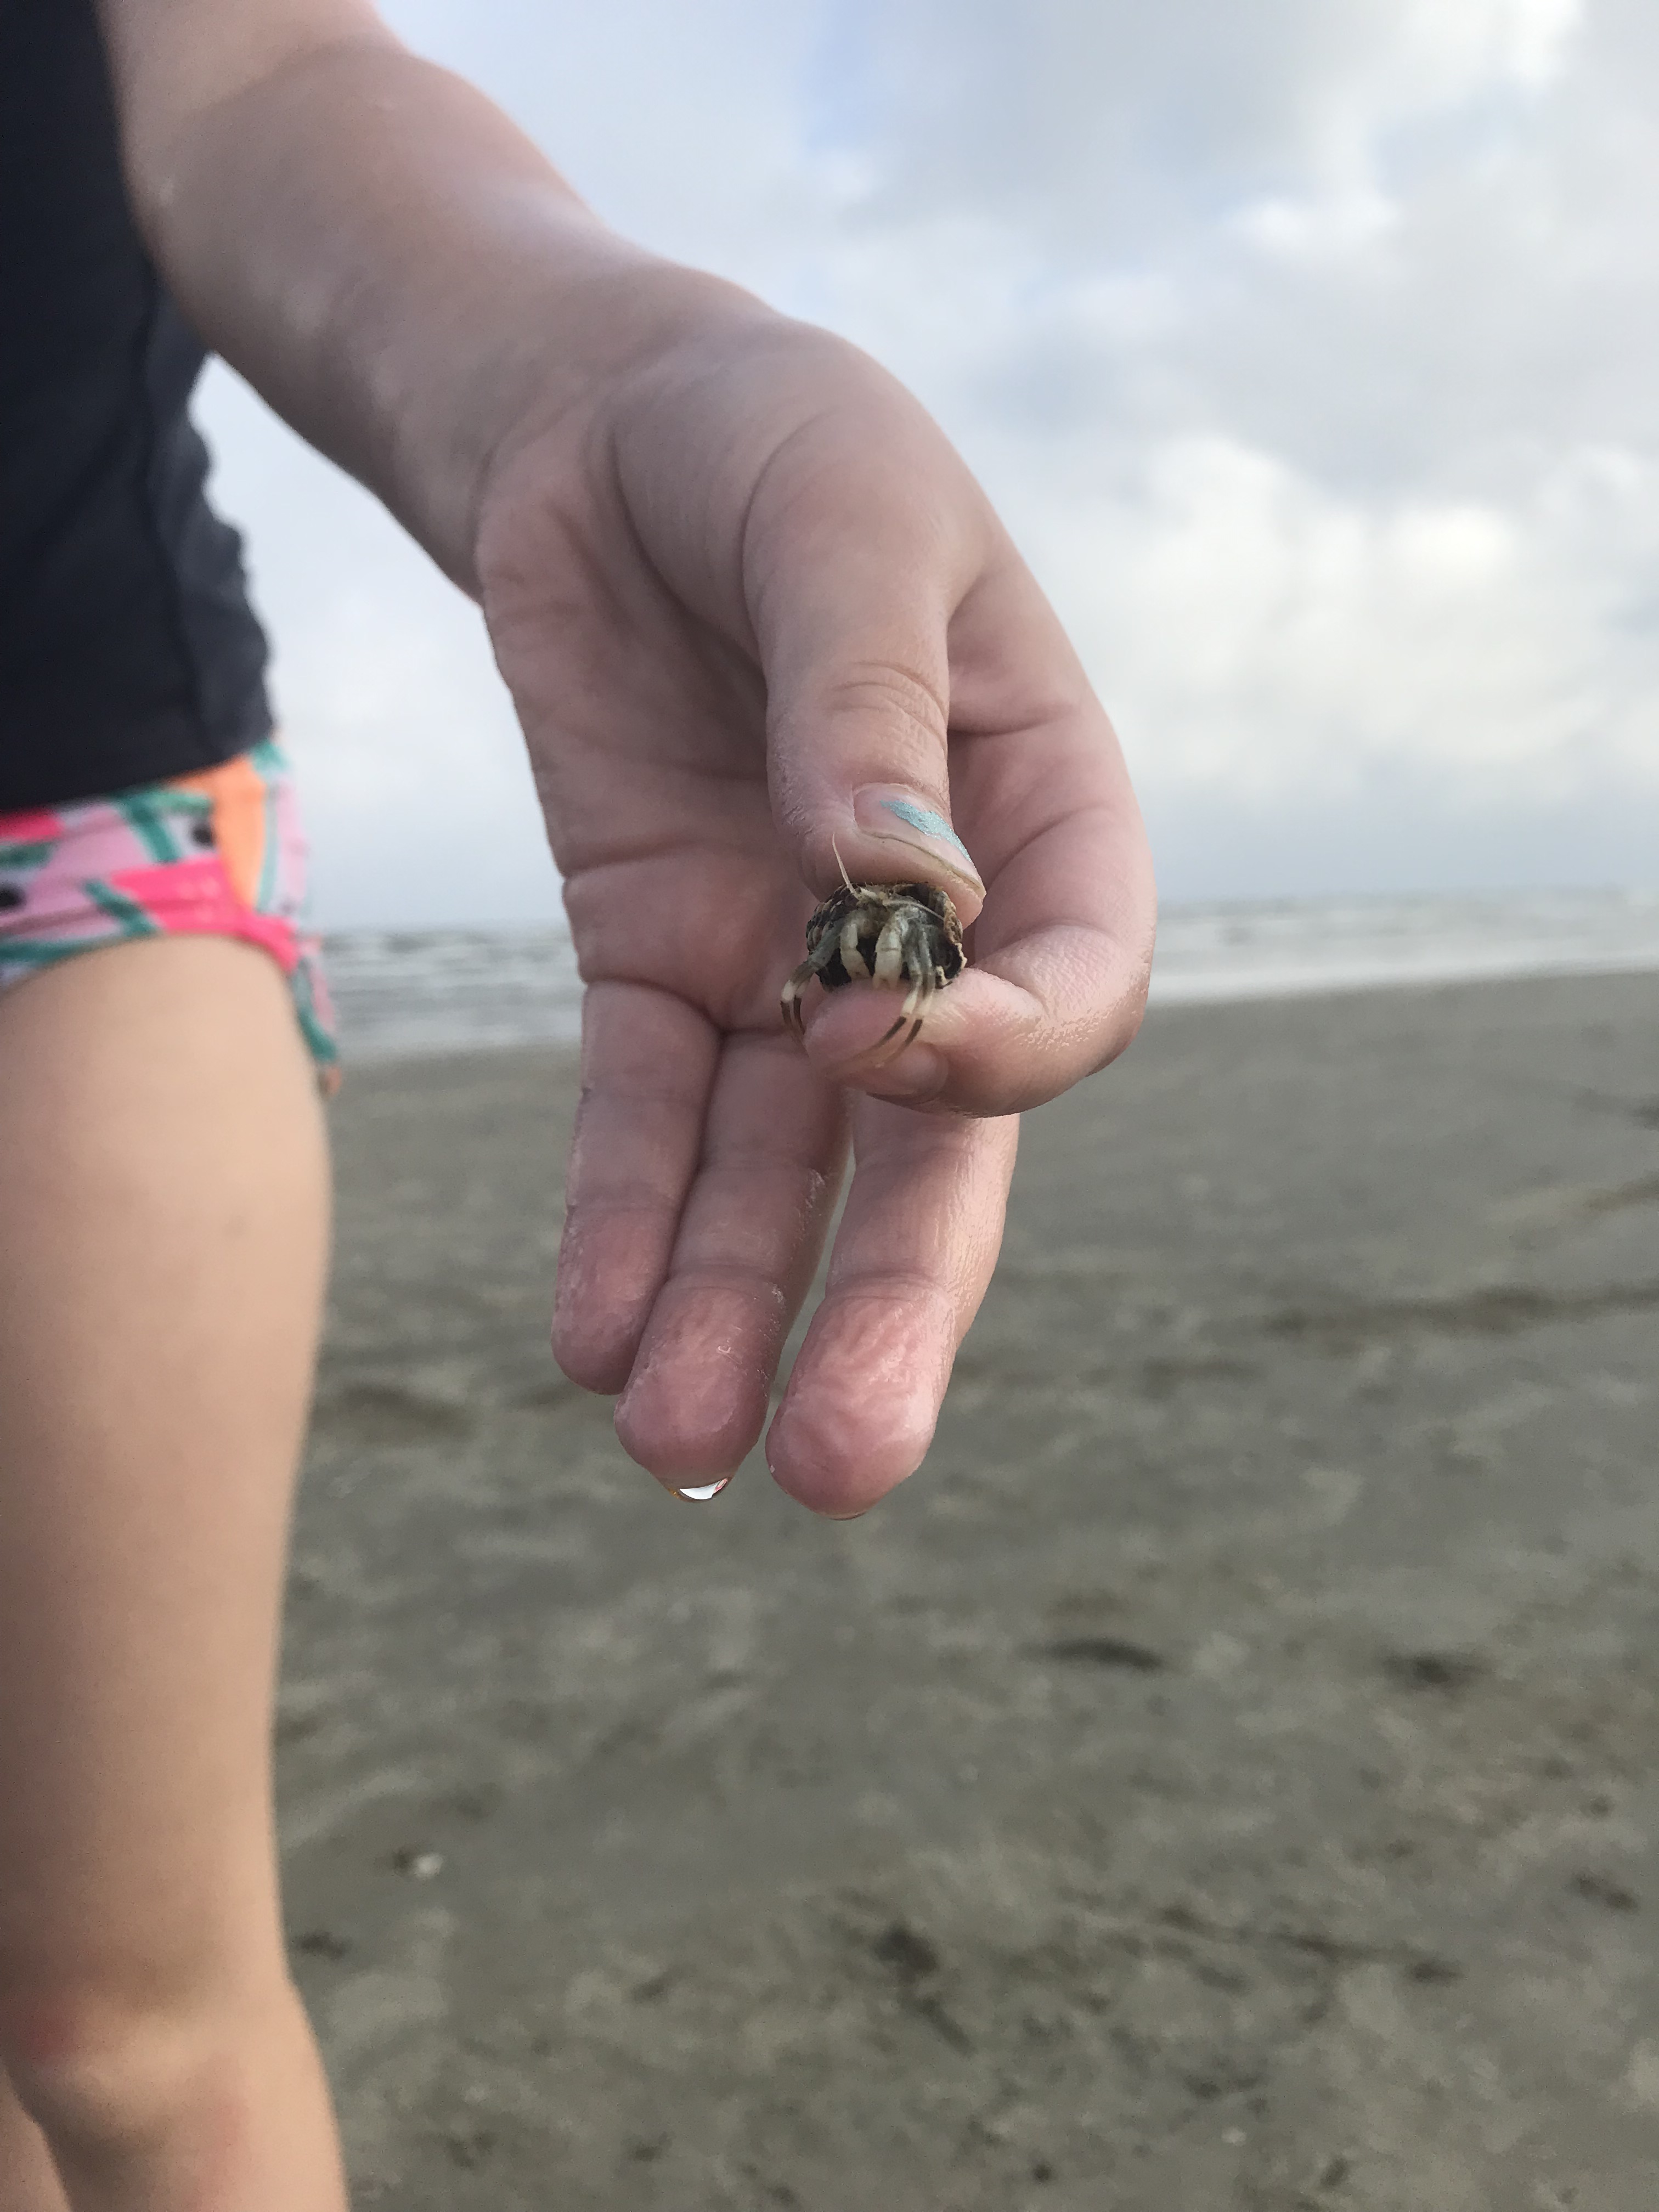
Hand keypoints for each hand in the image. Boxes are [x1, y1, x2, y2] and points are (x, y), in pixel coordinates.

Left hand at [476, 292, 1153, 1516]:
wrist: (599, 429)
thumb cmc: (766, 437)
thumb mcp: (841, 515)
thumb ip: (871, 696)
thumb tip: (891, 880)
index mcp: (1040, 807)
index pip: (1074, 980)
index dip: (999, 1048)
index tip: (876, 1032)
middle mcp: (929, 921)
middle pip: (929, 1147)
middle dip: (889, 1305)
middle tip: (844, 1466)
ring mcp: (787, 956)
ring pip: (777, 1168)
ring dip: (735, 1310)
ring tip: (679, 1449)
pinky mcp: (655, 958)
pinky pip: (639, 1112)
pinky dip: (618, 1221)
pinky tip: (591, 1337)